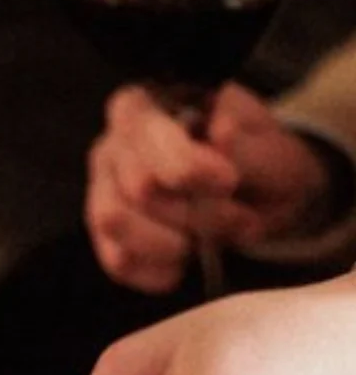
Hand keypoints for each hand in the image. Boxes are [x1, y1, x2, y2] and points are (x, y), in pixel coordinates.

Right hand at [86, 83, 332, 292]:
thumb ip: (251, 144)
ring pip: (114, 221)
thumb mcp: (273, 150)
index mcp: (149, 104)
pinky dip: (157, 270)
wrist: (256, 200)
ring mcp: (102, 191)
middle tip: (239, 219)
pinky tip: (184, 265)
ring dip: (172, 243)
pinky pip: (116, 261)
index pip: (145, 132)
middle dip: (197, 213)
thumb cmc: (257, 164)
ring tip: (211, 242)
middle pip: (138, 186)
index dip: (186, 164)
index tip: (229, 183)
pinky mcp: (103, 237)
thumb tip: (221, 132)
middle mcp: (113, 144)